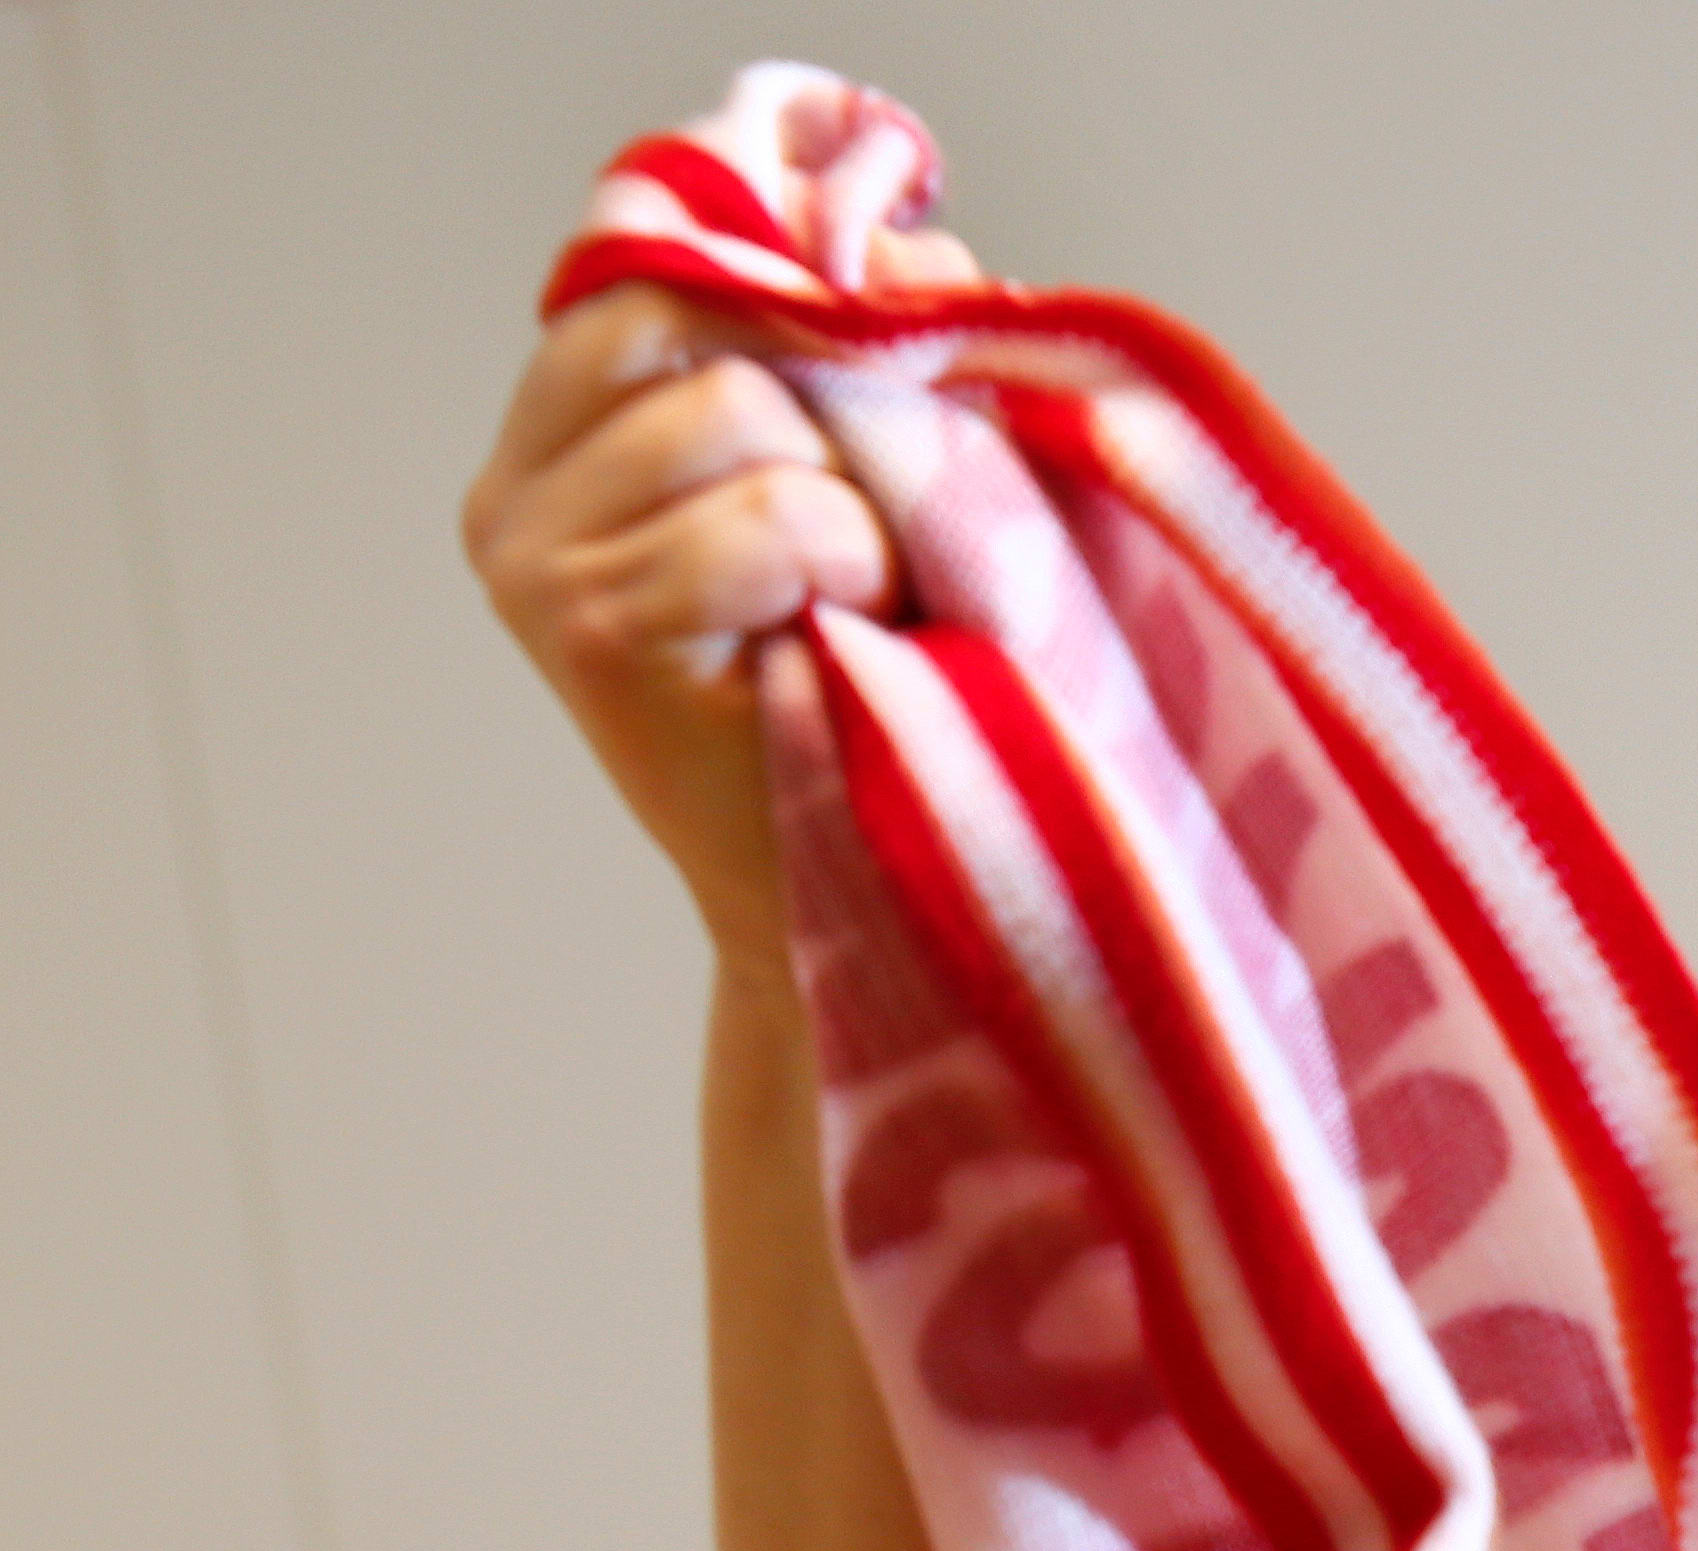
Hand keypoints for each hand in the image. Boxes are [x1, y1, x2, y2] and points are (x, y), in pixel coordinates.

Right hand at [457, 231, 972, 966]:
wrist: (877, 890)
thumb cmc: (895, 682)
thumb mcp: (885, 480)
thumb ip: (871, 345)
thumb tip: (903, 232)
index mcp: (560, 439)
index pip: (648, 271)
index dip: (784, 285)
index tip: (886, 345)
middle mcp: (514, 495)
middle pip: (693, 322)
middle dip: (833, 396)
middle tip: (890, 517)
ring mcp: (537, 566)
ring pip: (741, 412)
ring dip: (860, 497)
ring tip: (872, 595)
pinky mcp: (594, 637)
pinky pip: (770, 519)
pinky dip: (851, 564)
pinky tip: (853, 632)